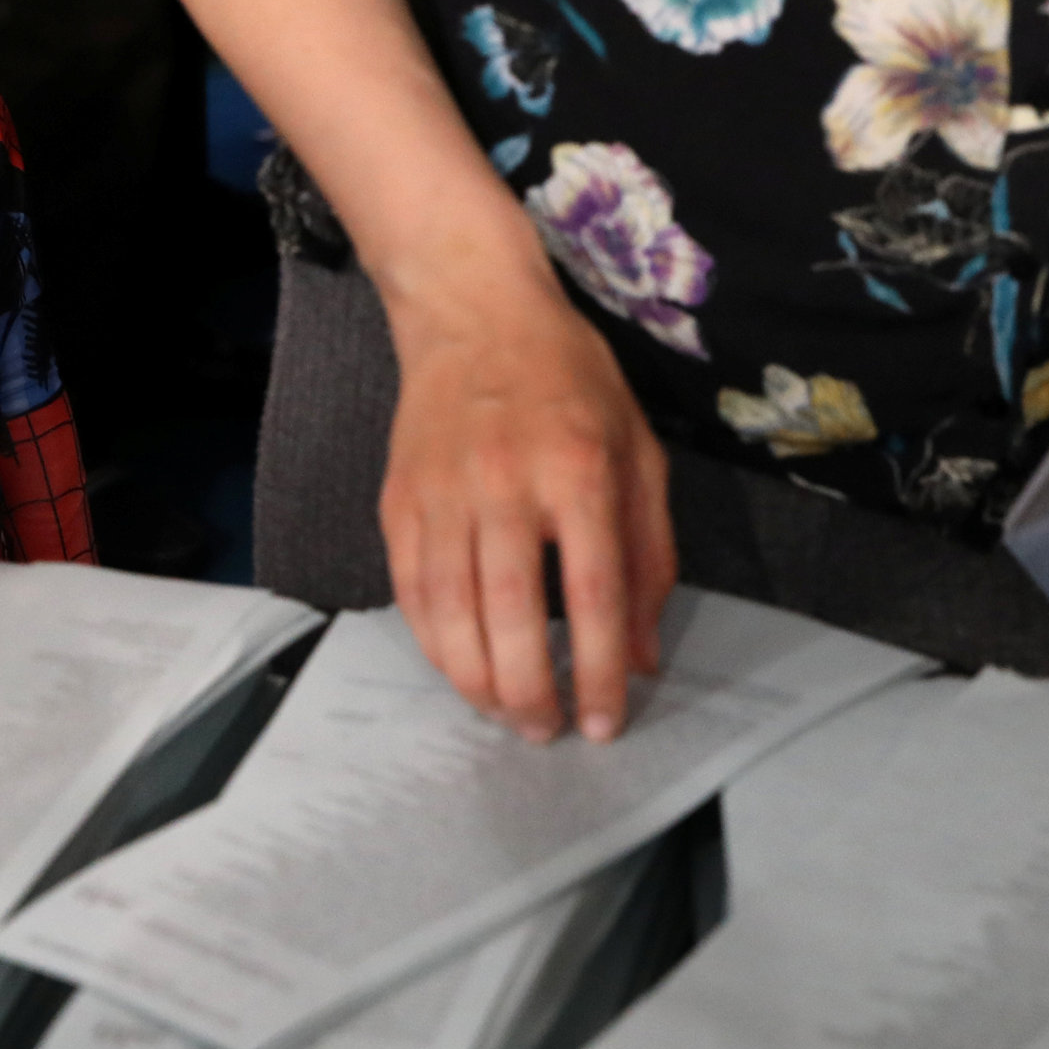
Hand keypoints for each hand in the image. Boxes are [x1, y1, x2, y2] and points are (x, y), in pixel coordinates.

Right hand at [378, 246, 674, 744]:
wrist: (473, 314)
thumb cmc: (569, 382)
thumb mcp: (639, 453)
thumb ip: (648, 555)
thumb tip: (640, 653)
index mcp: (580, 470)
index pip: (591, 595)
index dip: (595, 670)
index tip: (603, 721)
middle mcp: (507, 483)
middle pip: (511, 615)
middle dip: (530, 692)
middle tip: (547, 733)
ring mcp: (444, 493)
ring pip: (451, 614)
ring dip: (477, 682)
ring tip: (505, 714)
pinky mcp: (400, 501)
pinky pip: (411, 591)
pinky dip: (433, 644)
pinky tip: (460, 669)